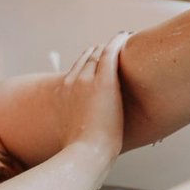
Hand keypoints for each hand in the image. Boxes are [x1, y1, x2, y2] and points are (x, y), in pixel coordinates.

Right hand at [50, 31, 129, 160]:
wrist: (86, 153)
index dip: (88, 62)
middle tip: (112, 50)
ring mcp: (87, 80)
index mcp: (63, 93)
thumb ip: (76, 128)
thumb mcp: (73, 136)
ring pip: (98, 54)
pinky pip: (111, 53)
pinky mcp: (104, 81)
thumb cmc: (82, 151)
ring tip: (122, 42)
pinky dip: (118, 42)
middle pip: (87, 58)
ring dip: (109, 46)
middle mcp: (72, 81)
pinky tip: (127, 35)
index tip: (98, 61)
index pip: (77, 69)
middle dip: (99, 52)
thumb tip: (81, 137)